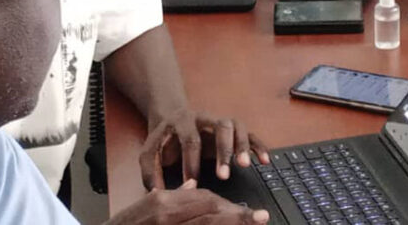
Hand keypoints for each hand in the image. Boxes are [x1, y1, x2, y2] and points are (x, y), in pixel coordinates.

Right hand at [105, 179, 269, 224]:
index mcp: (162, 204)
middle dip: (237, 217)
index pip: (203, 198)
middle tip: (261, 217)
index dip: (226, 205)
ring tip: (253, 223)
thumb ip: (173, 195)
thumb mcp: (146, 206)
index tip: (243, 211)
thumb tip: (195, 185)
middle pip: (210, 213)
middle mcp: (167, 218)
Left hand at [139, 108, 270, 189]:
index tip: (192, 181)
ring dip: (243, 146)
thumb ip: (150, 172)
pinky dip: (258, 146)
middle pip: (220, 126)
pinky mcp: (232, 129)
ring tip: (245, 165)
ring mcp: (220, 121)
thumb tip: (157, 193)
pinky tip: (264, 161)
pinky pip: (250, 134)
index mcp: (183, 121)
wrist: (171, 117)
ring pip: (237, 126)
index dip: (192, 161)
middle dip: (223, 151)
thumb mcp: (150, 152)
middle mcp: (205, 117)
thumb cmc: (163, 139)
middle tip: (224, 175)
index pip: (190, 139)